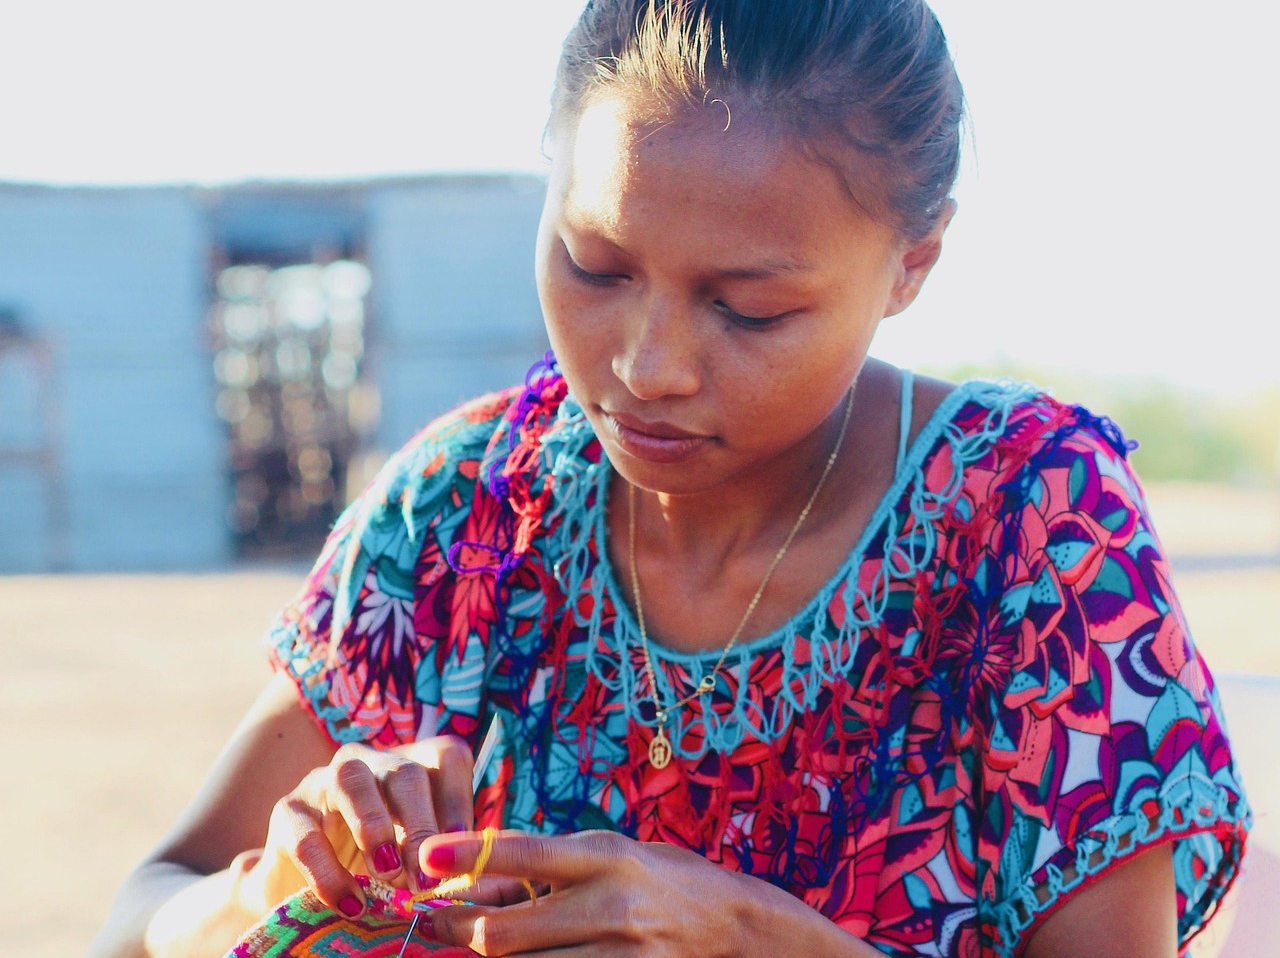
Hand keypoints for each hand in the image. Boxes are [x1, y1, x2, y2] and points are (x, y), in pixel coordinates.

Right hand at [235, 736, 474, 921]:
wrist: (302, 887)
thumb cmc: (374, 867)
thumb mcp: (413, 857)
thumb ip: (438, 855)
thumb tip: (469, 873)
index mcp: (411, 765)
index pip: (446, 757)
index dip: (459, 799)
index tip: (463, 845)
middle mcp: (370, 762)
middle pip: (404, 772)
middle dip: (420, 825)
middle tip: (427, 877)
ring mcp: (325, 781)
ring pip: (352, 780)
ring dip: (374, 828)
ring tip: (387, 874)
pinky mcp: (288, 811)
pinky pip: (306, 835)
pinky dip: (329, 873)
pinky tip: (350, 904)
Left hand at [417, 830, 769, 957]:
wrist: (740, 929)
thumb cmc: (667, 880)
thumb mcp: (617, 853)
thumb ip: (556, 864)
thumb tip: (482, 879)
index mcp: (607, 856)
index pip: (525, 854)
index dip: (469, 857)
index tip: (425, 857)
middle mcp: (611, 906)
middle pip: (505, 935)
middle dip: (457, 930)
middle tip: (432, 920)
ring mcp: (620, 956)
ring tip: (474, 943)